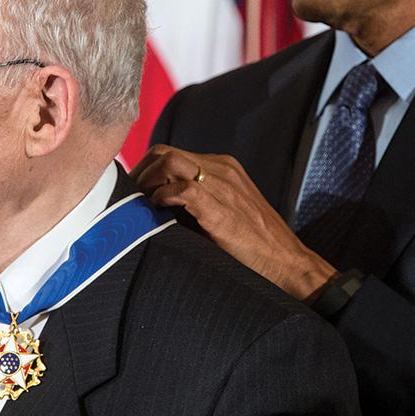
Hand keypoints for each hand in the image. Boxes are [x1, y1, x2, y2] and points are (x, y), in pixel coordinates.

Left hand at [131, 145, 336, 300]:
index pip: (170, 154)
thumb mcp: (226, 213)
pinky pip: (183, 188)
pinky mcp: (222, 208)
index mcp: (222, 167)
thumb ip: (197, 203)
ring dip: (145, 182)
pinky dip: (163, 196)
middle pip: (163, 152)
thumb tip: (156, 209)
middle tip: (125, 198)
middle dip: (138, 172)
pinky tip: (158, 211)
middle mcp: (222, 169)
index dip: (144, 170)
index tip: (131, 193)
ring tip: (138, 205)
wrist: (288, 264)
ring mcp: (223, 185)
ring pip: (169, 162)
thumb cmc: (256, 246)